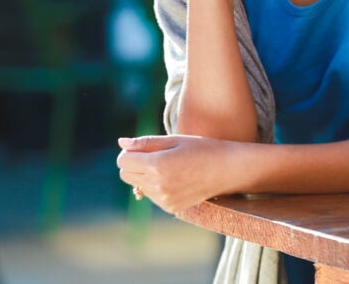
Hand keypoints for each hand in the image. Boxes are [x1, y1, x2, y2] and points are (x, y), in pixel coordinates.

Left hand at [116, 135, 243, 219]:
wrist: (227, 170)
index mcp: (158, 165)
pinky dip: (156, 186)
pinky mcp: (170, 207)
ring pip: (138, 186)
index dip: (130, 151)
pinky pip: (151, 195)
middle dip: (134, 164)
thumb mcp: (174, 140)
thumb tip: (121, 142)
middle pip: (126, 175)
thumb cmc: (201, 149)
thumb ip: (145, 143)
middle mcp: (158, 185)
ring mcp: (164, 199)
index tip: (144, 147)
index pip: (123, 160)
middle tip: (154, 155)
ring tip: (169, 167)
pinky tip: (175, 178)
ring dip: (145, 175)